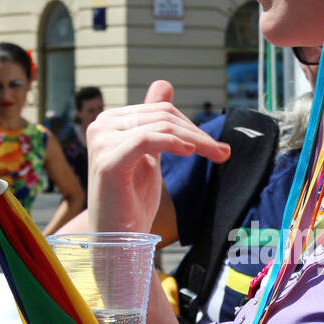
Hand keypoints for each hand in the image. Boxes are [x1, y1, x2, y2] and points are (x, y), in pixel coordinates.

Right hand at [86, 79, 229, 234]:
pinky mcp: (107, 161)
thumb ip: (154, 122)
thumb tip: (163, 84)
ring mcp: (101, 142)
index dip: (191, 126)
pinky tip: (190, 151)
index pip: (159, 111)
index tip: (216, 147)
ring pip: (159, 127)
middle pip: (161, 116)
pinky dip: (172, 143)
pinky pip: (146, 140)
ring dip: (194, 141)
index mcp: (110, 121)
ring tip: (216, 155)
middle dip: (197, 134)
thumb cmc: (132, 200)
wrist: (119, 239)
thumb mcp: (149, 154)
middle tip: (222, 152)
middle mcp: (101, 126)